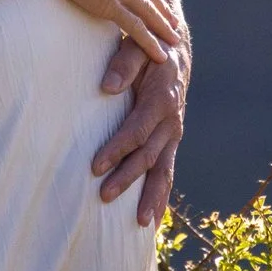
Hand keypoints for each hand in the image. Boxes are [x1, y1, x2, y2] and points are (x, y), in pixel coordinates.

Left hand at [93, 36, 187, 224]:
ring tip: (142, 225)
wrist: (176, 51)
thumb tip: (106, 88)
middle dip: (127, 178)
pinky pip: (167, 172)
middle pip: (149, 156)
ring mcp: (173, 134)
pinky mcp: (171, 141)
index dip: (117, 149)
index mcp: (162, 99)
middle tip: (104, 196)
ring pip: (164, 171)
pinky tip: (152, 220)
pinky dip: (161, 197)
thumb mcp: (137, 45)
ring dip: (153, 198)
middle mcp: (171, 121)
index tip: (95, 166)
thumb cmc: (149, 48)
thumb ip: (123, 64)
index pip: (137, 130)